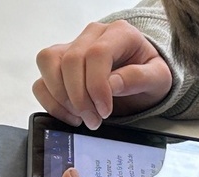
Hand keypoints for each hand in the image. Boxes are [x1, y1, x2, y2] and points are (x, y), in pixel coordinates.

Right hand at [33, 20, 172, 129]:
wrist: (140, 79)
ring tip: (82, 117)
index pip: (97, 54)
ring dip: (61, 99)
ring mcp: (71, 47)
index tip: (105, 111)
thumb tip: (112, 84)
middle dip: (79, 98)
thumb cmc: (148, 76)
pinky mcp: (57, 64)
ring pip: (48, 63)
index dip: (96, 86)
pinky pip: (41, 81)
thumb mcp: (157, 80)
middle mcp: (92, 35)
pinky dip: (51, 103)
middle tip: (94, 120)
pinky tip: (70, 115)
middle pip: (70, 60)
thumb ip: (139, 79)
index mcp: (119, 33)